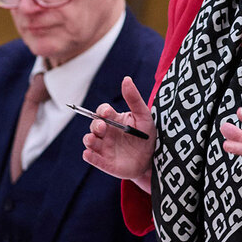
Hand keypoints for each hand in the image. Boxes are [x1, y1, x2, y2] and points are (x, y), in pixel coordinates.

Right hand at [82, 76, 155, 191]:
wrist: (153, 159)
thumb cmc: (147, 135)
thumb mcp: (144, 116)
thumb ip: (134, 99)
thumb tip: (126, 79)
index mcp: (114, 119)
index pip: (102, 112)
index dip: (102, 111)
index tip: (107, 112)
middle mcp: (106, 132)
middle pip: (94, 125)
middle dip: (95, 125)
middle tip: (102, 127)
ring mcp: (104, 147)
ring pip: (90, 141)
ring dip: (89, 140)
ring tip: (93, 139)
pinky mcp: (104, 162)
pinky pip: (92, 158)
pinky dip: (89, 156)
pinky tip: (89, 154)